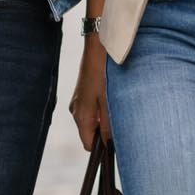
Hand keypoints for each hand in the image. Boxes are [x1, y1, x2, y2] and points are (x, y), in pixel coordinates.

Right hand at [69, 34, 111, 149]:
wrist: (97, 46)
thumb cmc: (103, 73)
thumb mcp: (109, 102)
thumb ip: (108, 126)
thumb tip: (108, 145)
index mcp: (80, 116)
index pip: (88, 144)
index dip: (102, 147)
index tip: (116, 141)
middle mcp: (75, 110)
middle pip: (90, 132)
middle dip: (104, 131)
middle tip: (120, 119)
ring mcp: (78, 100)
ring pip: (92, 120)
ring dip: (104, 118)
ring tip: (117, 103)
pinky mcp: (82, 92)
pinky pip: (91, 108)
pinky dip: (101, 107)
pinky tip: (111, 94)